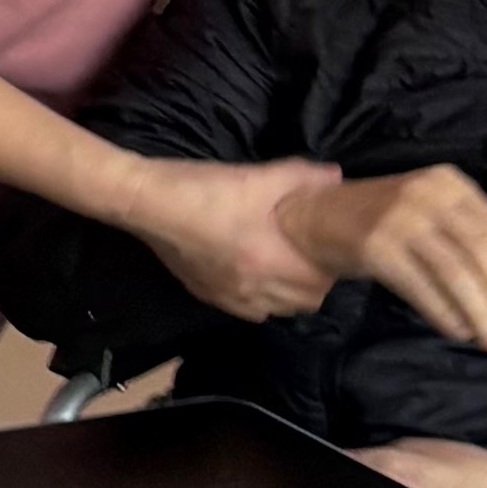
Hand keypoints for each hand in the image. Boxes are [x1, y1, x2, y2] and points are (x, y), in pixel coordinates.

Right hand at [113, 154, 346, 322]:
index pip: (319, 286)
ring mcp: (227, 297)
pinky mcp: (207, 295)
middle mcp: (252, 290)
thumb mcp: (260, 176)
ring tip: (285, 268)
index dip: (332, 269)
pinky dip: (260, 299)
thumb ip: (303, 178)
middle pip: (303, 303)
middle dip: (313, 283)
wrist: (150, 203)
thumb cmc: (208, 190)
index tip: (330, 247)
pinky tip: (254, 276)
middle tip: (311, 255)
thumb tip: (337, 178)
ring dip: (287, 295)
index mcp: (270, 263)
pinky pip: (247, 311)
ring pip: (275, 311)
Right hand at [280, 168, 486, 352]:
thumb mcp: (428, 212)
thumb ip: (463, 237)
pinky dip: (444, 313)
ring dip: (478, 311)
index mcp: (450, 183)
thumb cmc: (379, 219)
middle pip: (481, 251)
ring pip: (456, 272)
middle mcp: (429, 195)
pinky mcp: (376, 247)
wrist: (312, 215)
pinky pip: (422, 287)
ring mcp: (400, 220)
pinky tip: (455, 331)